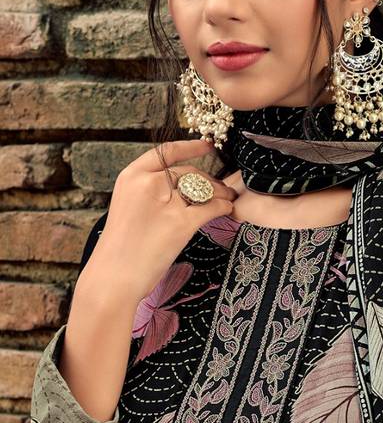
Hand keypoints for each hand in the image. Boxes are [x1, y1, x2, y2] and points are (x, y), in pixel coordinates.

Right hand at [81, 138, 237, 304]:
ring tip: (229, 199)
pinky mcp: (181, 223)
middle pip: (189, 173)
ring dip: (221, 193)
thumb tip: (181, 189)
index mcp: (131, 176)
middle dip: (209, 181)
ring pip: (204, 188)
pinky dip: (223, 208)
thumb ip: (150, 194)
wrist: (113, 276)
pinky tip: (228, 210)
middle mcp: (148, 183)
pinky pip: (212, 208)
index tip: (207, 145)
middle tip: (222, 189)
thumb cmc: (121, 249)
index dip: (189, 147)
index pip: (164, 152)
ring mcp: (166, 202)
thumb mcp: (129, 208)